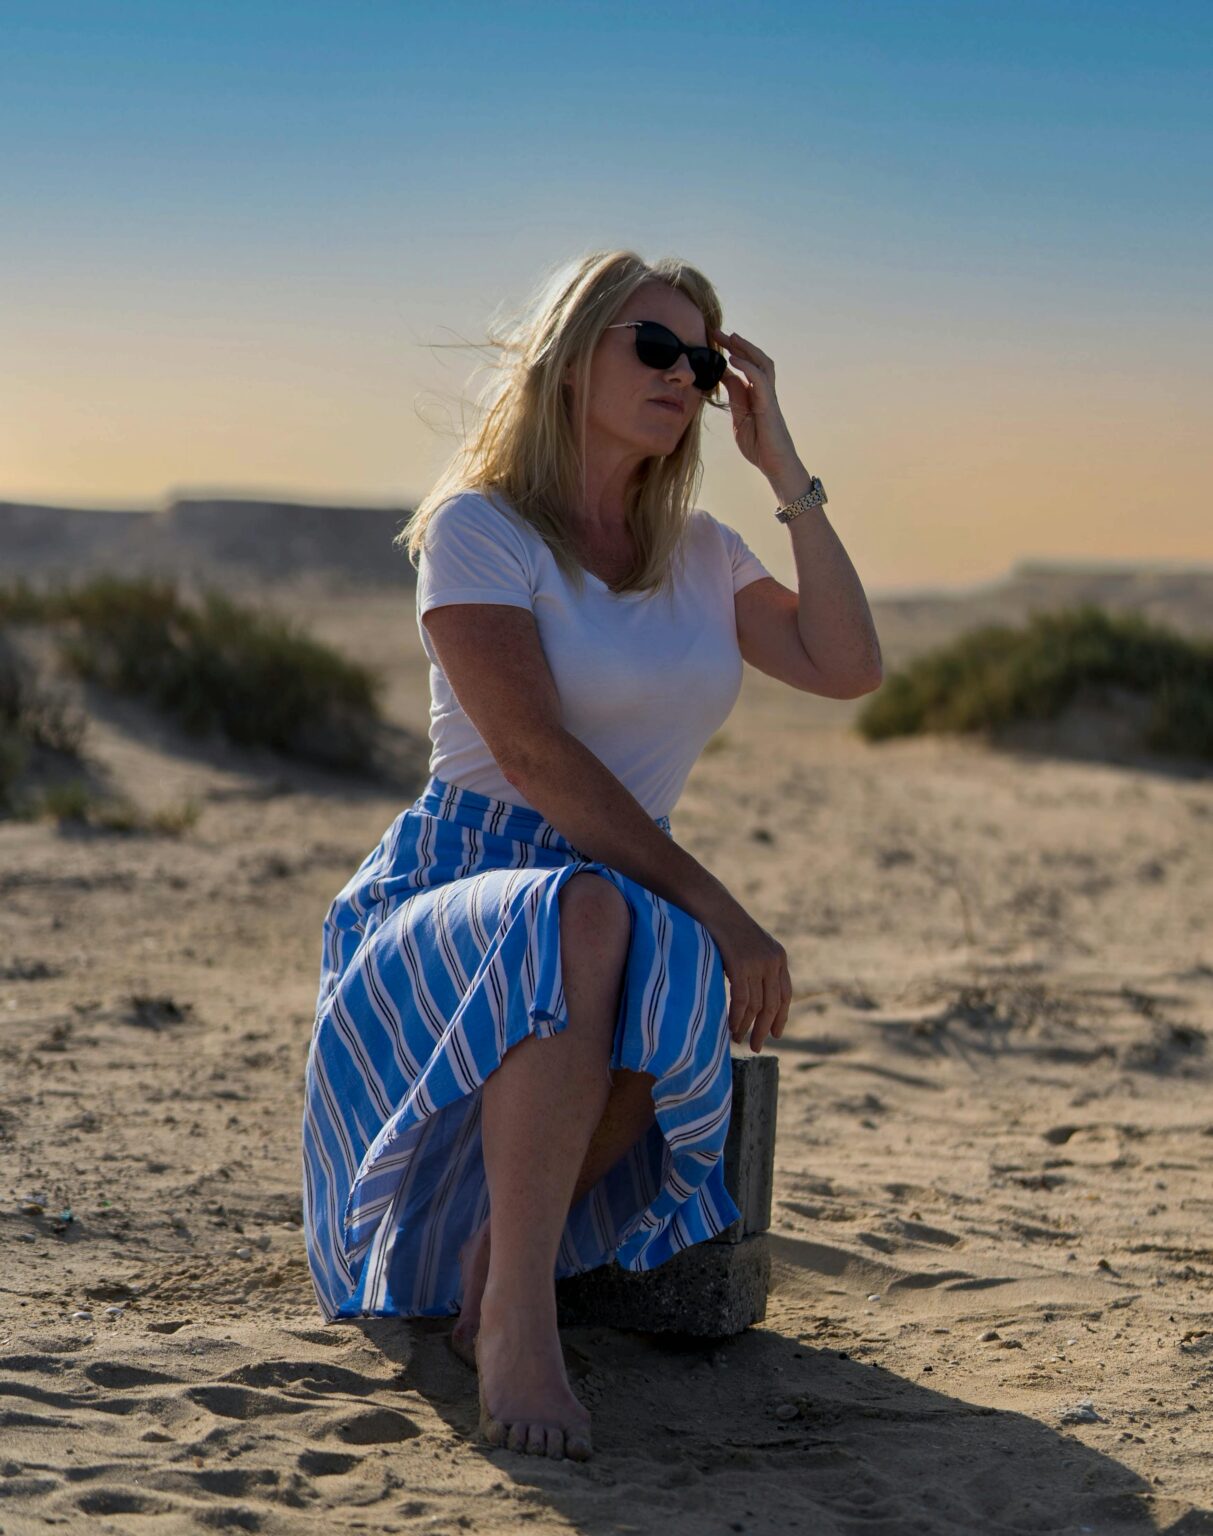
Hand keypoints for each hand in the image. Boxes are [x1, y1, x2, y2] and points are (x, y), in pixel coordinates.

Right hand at [703, 896, 791, 1053]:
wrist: (711, 905)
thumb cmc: (725, 926)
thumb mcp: (748, 947)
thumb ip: (755, 968)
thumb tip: (751, 998)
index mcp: (779, 956)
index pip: (785, 994)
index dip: (781, 1017)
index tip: (776, 1034)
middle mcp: (773, 961)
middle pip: (773, 1005)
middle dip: (764, 1029)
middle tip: (756, 1047)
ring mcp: (758, 963)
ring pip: (757, 1006)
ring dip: (747, 1027)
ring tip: (738, 1040)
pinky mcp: (740, 965)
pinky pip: (742, 1000)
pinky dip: (736, 1018)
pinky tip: (731, 1028)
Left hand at [712, 327, 799, 481]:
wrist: (775, 465)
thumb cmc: (759, 445)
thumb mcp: (739, 418)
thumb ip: (735, 397)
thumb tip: (725, 376)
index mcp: (755, 394)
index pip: (744, 366)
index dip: (730, 351)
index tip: (712, 339)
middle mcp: (764, 391)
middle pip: (755, 359)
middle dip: (737, 343)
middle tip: (717, 331)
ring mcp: (769, 397)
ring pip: (762, 364)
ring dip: (746, 349)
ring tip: (731, 337)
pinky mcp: (769, 406)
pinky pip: (760, 381)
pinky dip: (748, 368)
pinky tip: (734, 360)